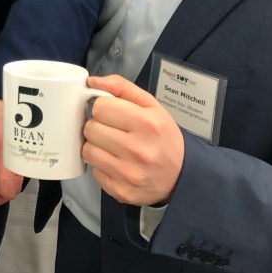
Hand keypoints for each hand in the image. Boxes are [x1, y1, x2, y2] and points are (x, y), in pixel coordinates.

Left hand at [82, 75, 183, 205]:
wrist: (183, 175)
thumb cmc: (164, 137)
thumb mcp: (151, 106)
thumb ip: (121, 87)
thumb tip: (92, 81)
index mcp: (146, 123)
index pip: (100, 107)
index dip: (104, 108)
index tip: (113, 114)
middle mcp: (138, 150)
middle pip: (91, 128)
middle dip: (98, 126)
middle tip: (113, 131)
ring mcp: (129, 174)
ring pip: (87, 150)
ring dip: (96, 146)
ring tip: (112, 147)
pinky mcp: (121, 191)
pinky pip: (94, 172)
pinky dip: (101, 166)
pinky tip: (117, 164)